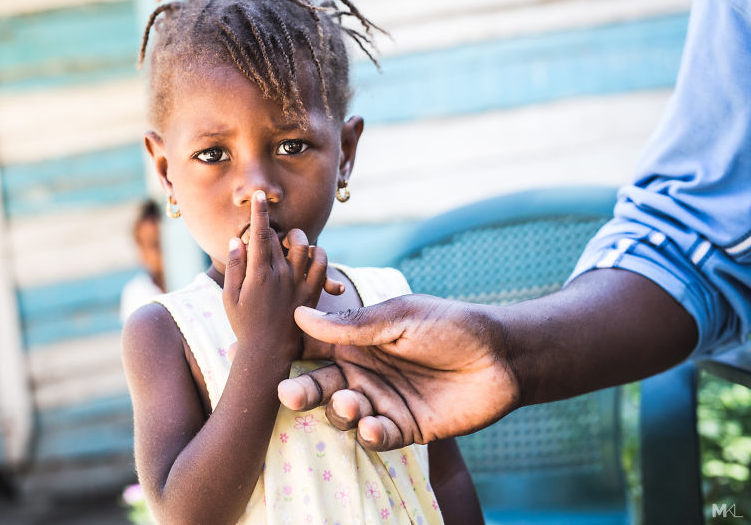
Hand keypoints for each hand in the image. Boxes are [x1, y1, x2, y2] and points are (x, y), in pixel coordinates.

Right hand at [222, 190, 339, 360]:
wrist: (267, 354)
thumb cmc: (243, 325)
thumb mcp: (229, 297)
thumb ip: (234, 267)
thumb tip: (237, 240)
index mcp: (258, 274)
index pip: (259, 233)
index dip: (260, 211)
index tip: (260, 195)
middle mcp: (281, 275)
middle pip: (281, 236)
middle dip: (272, 230)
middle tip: (265, 238)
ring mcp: (299, 283)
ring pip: (306, 245)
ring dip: (297, 238)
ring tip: (289, 244)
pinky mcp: (312, 293)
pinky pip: (322, 263)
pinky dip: (317, 254)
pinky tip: (309, 256)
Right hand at [277, 294, 520, 450]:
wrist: (503, 356)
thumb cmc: (451, 325)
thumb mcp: (401, 316)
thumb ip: (353, 325)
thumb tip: (299, 314)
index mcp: (356, 341)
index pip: (311, 347)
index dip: (283, 351)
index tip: (248, 351)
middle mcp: (362, 372)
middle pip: (319, 384)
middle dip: (301, 390)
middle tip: (287, 393)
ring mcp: (381, 401)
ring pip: (343, 413)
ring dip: (340, 411)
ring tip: (352, 404)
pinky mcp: (403, 428)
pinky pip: (377, 437)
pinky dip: (371, 434)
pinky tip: (373, 426)